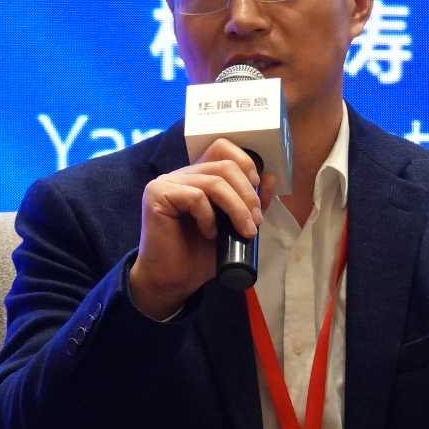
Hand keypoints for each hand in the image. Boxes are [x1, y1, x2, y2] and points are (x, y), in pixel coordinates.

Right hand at [126, 139, 272, 318]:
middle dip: (247, 194)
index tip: (257, 193)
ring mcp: (167, 182)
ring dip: (237, 208)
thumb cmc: (200, 255)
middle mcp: (181, 174)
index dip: (245, 164)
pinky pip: (195, 196)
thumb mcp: (234, 226)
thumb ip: (250, 203)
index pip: (222, 147)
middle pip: (224, 165)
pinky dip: (209, 216)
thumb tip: (271, 177)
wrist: (173, 281)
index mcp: (198, 176)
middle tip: (255, 222)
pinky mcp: (157, 194)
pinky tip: (210, 233)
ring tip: (244, 231)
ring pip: (214, 181)